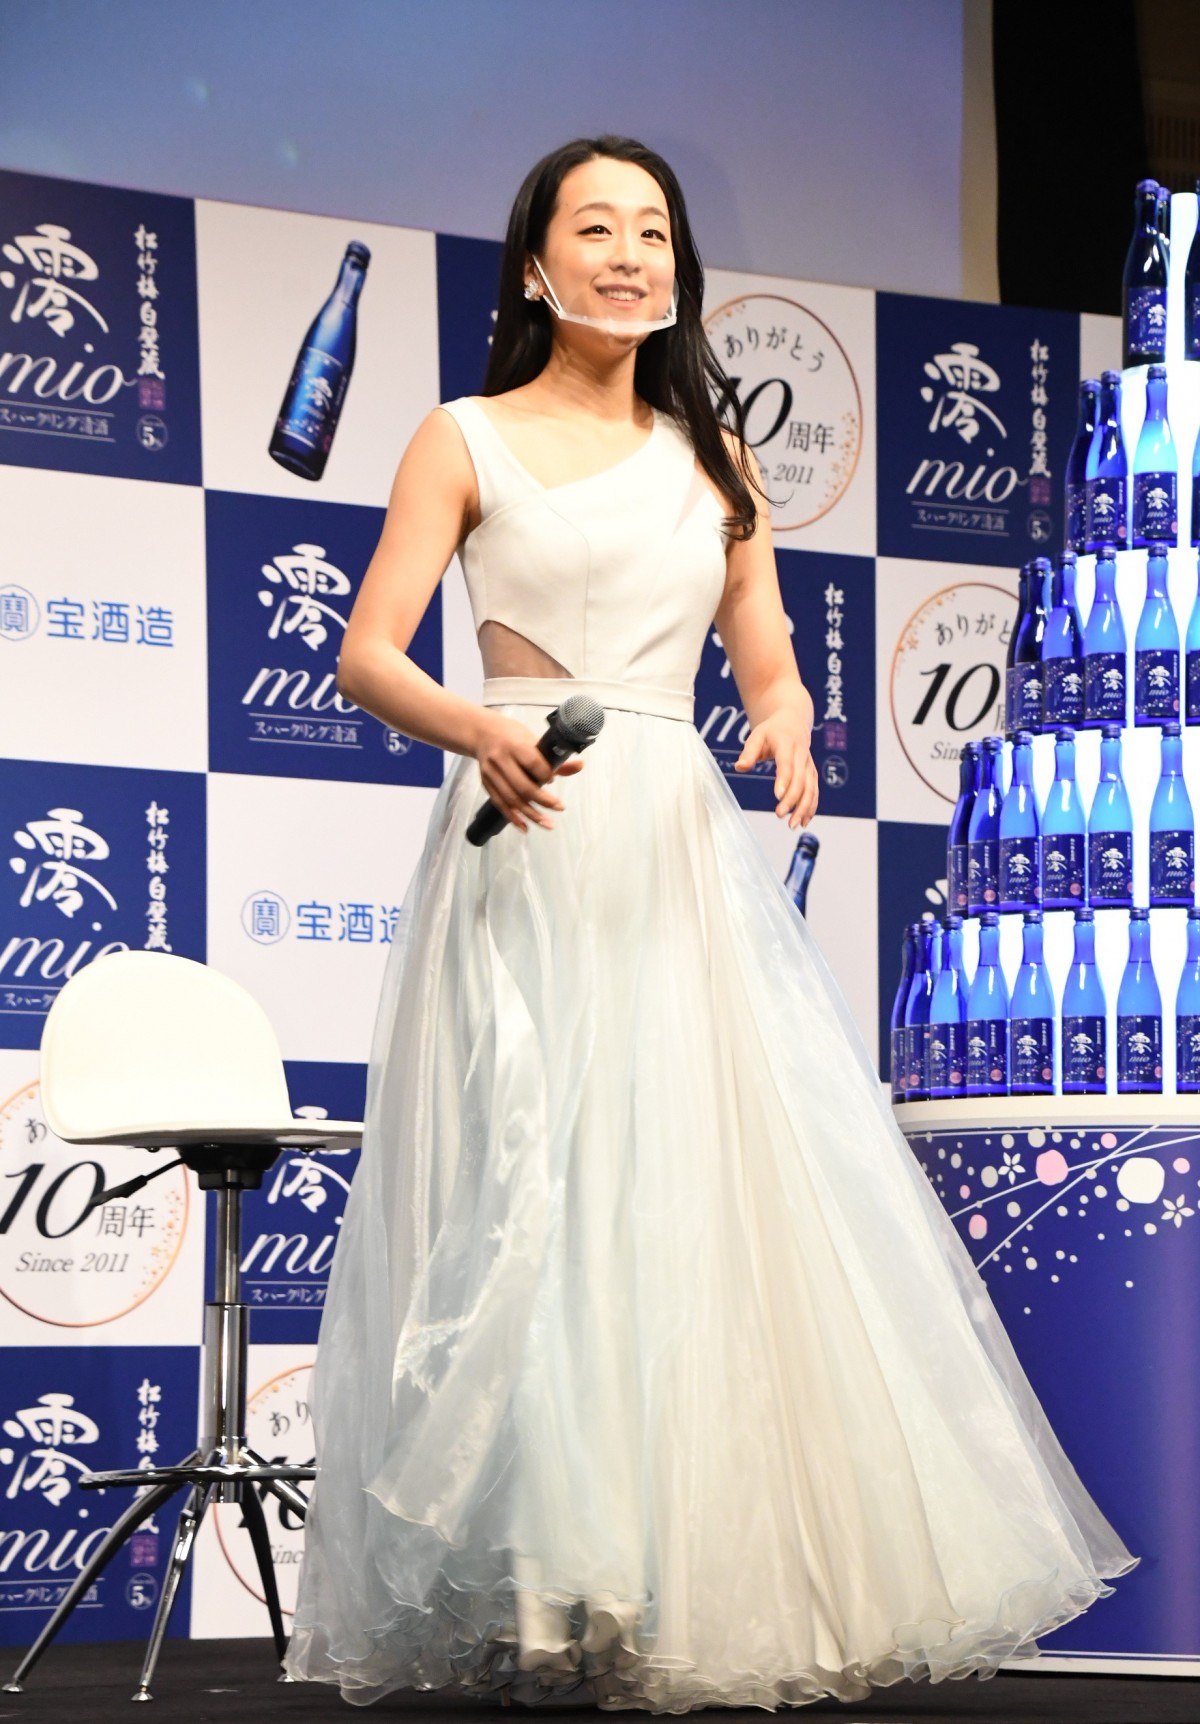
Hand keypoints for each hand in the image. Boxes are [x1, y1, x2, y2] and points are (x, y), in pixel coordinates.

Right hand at [473, 712, 584, 834]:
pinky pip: (500, 804)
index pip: (532, 763)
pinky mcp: (486, 784)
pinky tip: (525, 827)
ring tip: (547, 823)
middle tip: (559, 808)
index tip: (553, 781)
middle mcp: (500, 760)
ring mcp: (491, 773)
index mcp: (514, 745)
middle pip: (522, 785)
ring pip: (511, 798)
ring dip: (530, 814)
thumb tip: (580, 766)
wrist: (482, 733)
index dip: (545, 774)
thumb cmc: (512, 736)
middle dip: (542, 800)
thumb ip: (553, 758)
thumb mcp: (532, 740)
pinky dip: (513, 817)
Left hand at [733, 711, 817, 827]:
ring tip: (793, 825)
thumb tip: (740, 767)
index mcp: (787, 744)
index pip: (787, 764)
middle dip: (793, 799)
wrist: (793, 722)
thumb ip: (749, 752)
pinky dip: (811, 807)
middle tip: (780, 815)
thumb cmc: (772, 731)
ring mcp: (809, 765)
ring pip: (811, 788)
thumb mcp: (757, 735)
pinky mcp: (812, 773)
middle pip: (801, 779)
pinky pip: (814, 791)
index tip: (778, 796)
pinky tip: (804, 821)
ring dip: (804, 807)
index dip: (784, 780)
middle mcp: (802, 755)